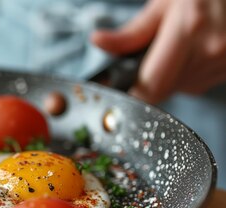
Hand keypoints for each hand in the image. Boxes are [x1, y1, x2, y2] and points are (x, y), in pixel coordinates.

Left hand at [91, 0, 225, 103]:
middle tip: (156, 54)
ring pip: (185, 88)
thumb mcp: (163, 3)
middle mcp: (211, 48)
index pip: (152, 85)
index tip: (123, 89)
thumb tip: (99, 42)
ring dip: (175, 76)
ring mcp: (225, 59)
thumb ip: (131, 33)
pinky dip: (194, 72)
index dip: (133, 93)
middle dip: (153, 79)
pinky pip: (203, 82)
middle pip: (167, 90)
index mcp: (188, 29)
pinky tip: (197, 49)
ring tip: (182, 46)